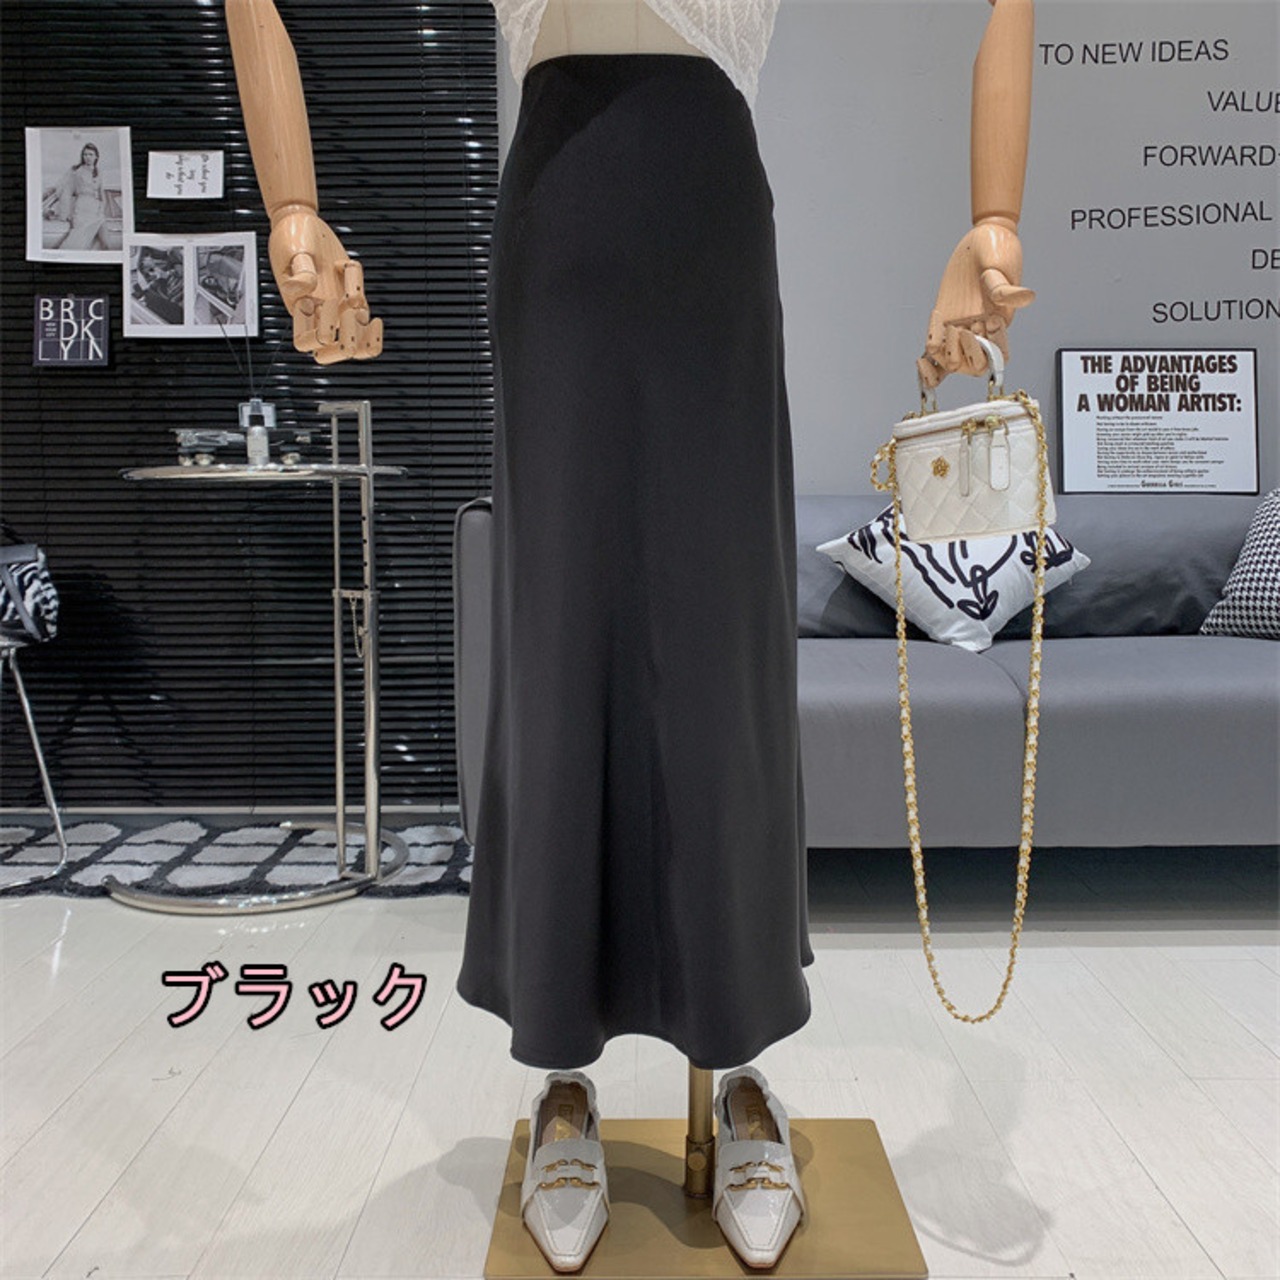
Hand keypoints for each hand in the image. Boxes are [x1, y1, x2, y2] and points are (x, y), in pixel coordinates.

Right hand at [268, 207, 382, 364]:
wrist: (304, 223)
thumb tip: (304, 289)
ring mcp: (337, 310)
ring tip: (360, 310)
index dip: (319, 331)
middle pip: (329, 354)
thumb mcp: (293, 251)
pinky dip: (371, 325)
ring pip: (352, 347)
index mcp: (298, 307)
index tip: (322, 302)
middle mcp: (317, 314)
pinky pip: (364, 327)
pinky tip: (371, 311)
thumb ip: (300, 271)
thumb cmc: (292, 238)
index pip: (305, 342)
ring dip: (363, 338)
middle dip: (346, 344)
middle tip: (351, 315)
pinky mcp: (351, 301)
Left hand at [918, 217, 1033, 389]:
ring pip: (951, 362)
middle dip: (965, 355)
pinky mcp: (944, 321)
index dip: (989, 351)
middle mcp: (980, 329)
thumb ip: (1005, 289)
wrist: (979, 240)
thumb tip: (1026, 297)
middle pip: (973, 365)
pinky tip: (924, 352)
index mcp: (1000, 322)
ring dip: (945, 355)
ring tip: (946, 328)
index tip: (986, 324)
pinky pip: (935, 349)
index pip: (997, 356)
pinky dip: (929, 356)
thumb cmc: (997, 252)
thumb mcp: (1001, 268)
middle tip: (960, 330)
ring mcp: (960, 327)